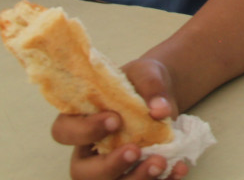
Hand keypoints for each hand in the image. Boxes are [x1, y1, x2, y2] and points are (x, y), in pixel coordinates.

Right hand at [52, 59, 188, 179]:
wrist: (161, 97)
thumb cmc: (141, 82)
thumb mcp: (146, 73)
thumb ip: (151, 86)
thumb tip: (160, 110)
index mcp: (80, 120)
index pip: (64, 132)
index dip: (85, 131)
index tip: (115, 120)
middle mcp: (89, 151)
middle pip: (82, 173)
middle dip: (109, 167)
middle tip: (135, 151)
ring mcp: (109, 169)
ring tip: (161, 163)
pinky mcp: (132, 176)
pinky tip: (179, 168)